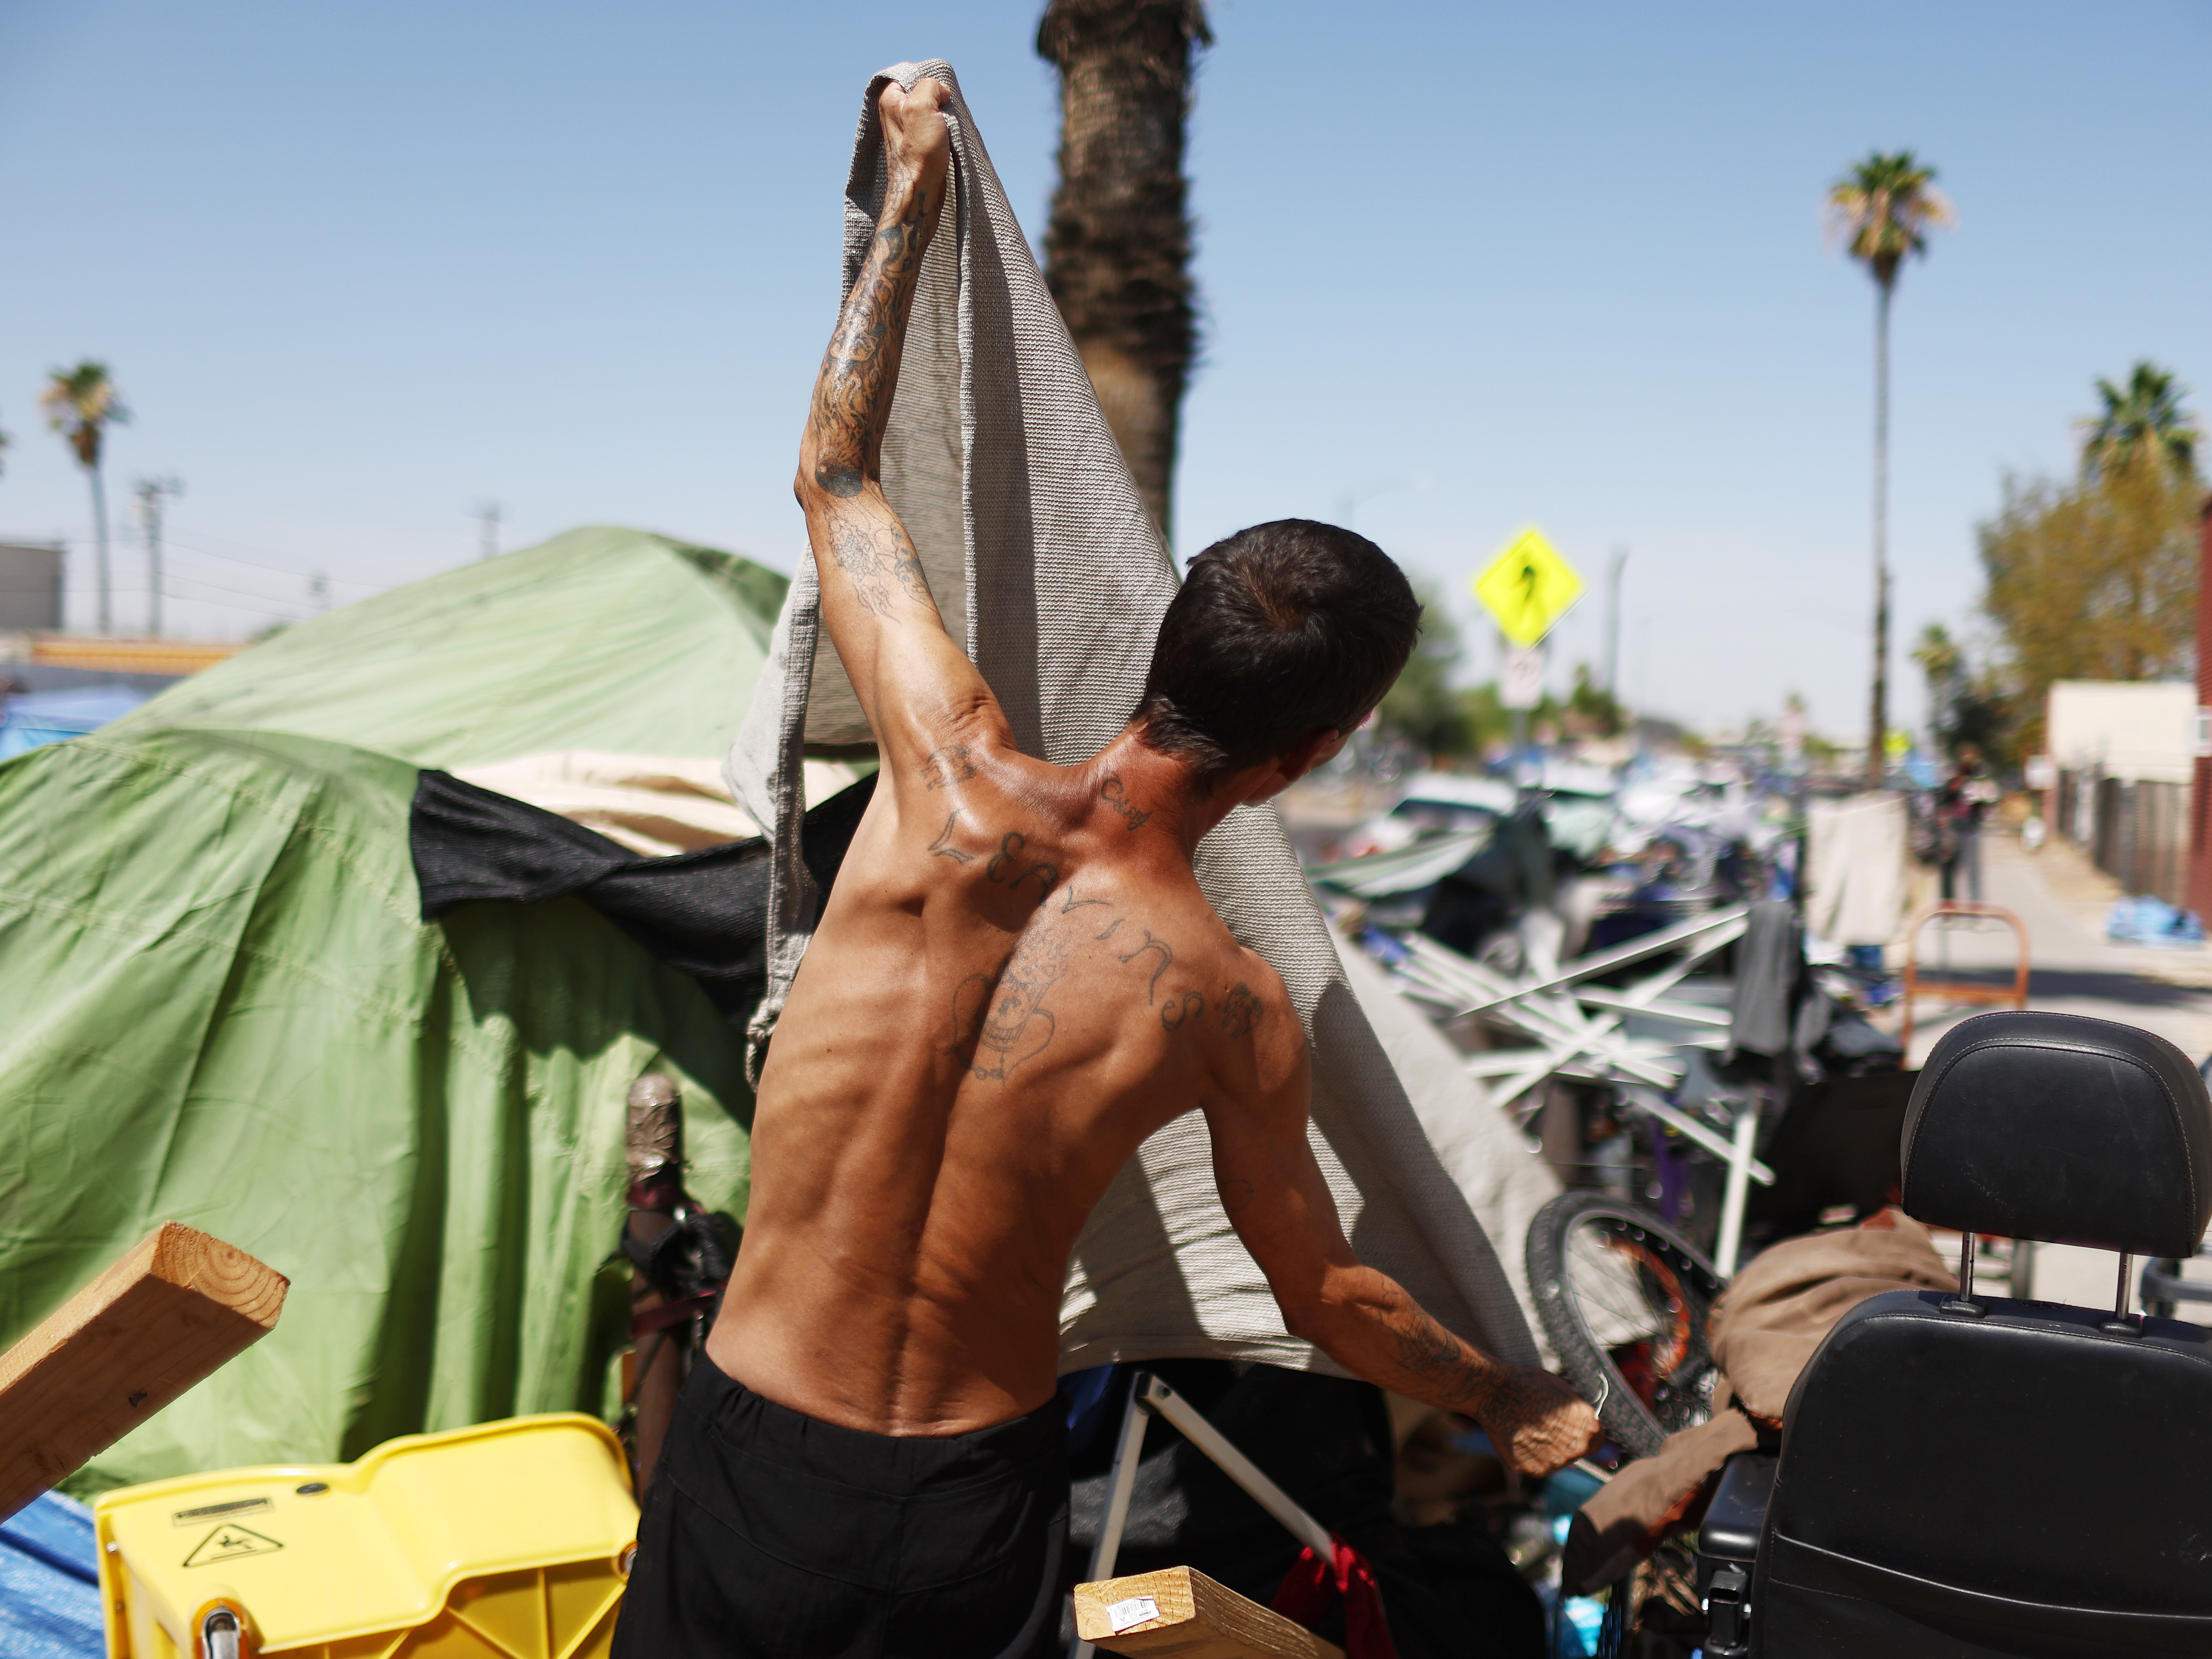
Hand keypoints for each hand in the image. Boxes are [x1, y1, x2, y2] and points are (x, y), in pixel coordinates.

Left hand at [879, 76, 950, 194]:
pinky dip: (943, 131)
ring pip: (931, 110)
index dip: (932, 86)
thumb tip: (941, 91)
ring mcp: (905, 128)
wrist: (920, 190)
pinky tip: (944, 141)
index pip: (916, 76)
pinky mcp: (917, 143)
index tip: (938, 102)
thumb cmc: (919, 153)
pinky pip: (933, 127)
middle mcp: (894, 112)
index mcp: (890, 99)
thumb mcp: (922, 107)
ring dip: (943, 118)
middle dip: (939, 102)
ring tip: (943, 133)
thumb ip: (930, 86)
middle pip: (925, 93)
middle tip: (942, 119)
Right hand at [1478, 1365, 1603, 1476]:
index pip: (1597, 1441)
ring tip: (1527, 1428)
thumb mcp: (1562, 1390)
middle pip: (1575, 1451)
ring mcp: (1556, 1462)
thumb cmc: (1530, 1384)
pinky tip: (1518, 1437)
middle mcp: (1577, 1448)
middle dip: (1564, 1442)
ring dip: (1546, 1450)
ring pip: (1555, 1460)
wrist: (1498, 1392)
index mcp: (1589, 1427)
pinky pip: (1535, 1465)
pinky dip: (1528, 1455)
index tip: (1574, 1432)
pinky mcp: (1535, 1470)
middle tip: (1544, 1426)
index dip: (1585, 1436)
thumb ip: (1576, 1412)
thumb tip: (1580, 1422)